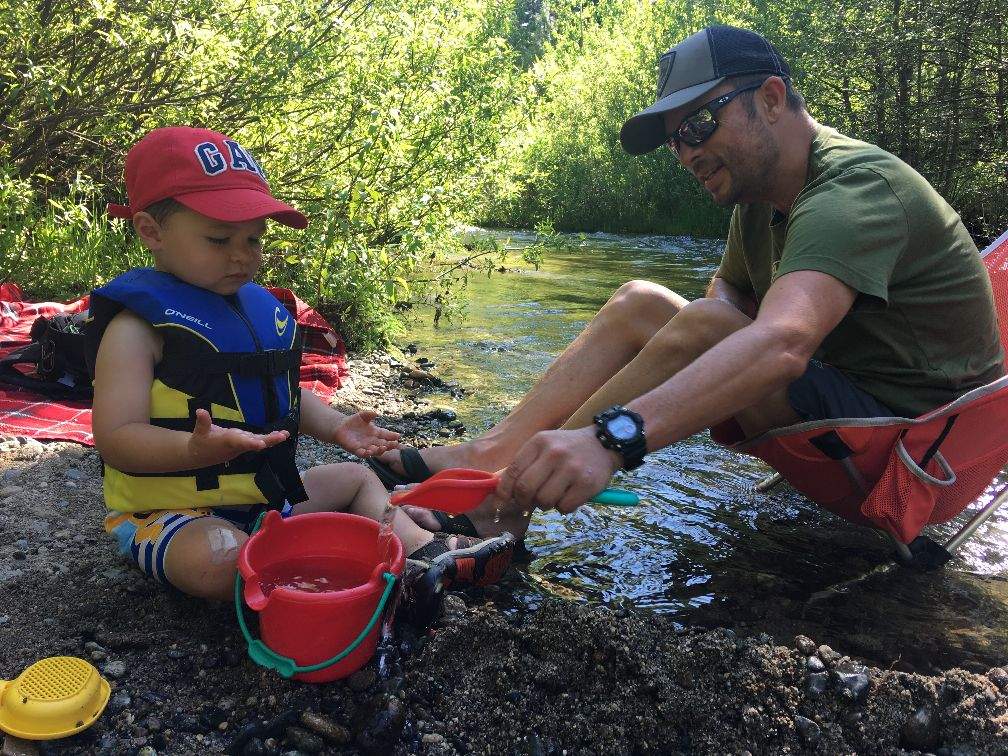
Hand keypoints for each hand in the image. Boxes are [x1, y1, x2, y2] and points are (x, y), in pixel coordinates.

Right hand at [188, 408, 289, 465]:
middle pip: (255, 443)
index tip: (261, 444)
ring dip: (273, 439)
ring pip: (260, 442)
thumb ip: (202, 422)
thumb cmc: (200, 442)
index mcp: (228, 442)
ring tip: (285, 434)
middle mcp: (238, 445)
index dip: (250, 443)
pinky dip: (269, 438)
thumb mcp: (199, 432)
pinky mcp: (244, 443)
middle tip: (282, 436)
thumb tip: (200, 411)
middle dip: (269, 440)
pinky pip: (259, 441)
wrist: (201, 455)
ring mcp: (242, 445)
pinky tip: (280, 435)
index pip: (240, 442)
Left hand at [333, 410, 400, 456]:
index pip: (386, 435)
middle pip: (383, 444)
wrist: (341, 427)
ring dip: (379, 450)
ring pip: (375, 451)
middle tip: (394, 444)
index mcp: (375, 432)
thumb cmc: (353, 421)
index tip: (398, 436)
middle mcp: (372, 441)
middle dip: (389, 445)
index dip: (392, 436)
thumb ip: (369, 414)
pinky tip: (369, 451)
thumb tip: (376, 413)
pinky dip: (366, 454)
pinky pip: (363, 454)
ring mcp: (365, 446)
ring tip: (382, 447)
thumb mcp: (362, 415)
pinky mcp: (356, 450)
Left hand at [496, 426, 621, 513]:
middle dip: (524, 501)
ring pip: (544, 501)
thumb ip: (524, 464)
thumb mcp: (544, 446)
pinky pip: (564, 508)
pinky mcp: (587, 484)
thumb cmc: (567, 448)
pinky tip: (569, 495)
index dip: (504, 490)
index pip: (513, 471)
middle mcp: (555, 453)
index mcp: (539, 442)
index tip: (501, 501)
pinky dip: (563, 507)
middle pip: (526, 489)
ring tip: (554, 494)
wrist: (604, 443)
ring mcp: (572, 469)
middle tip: (529, 502)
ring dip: (545, 504)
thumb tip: (500, 490)